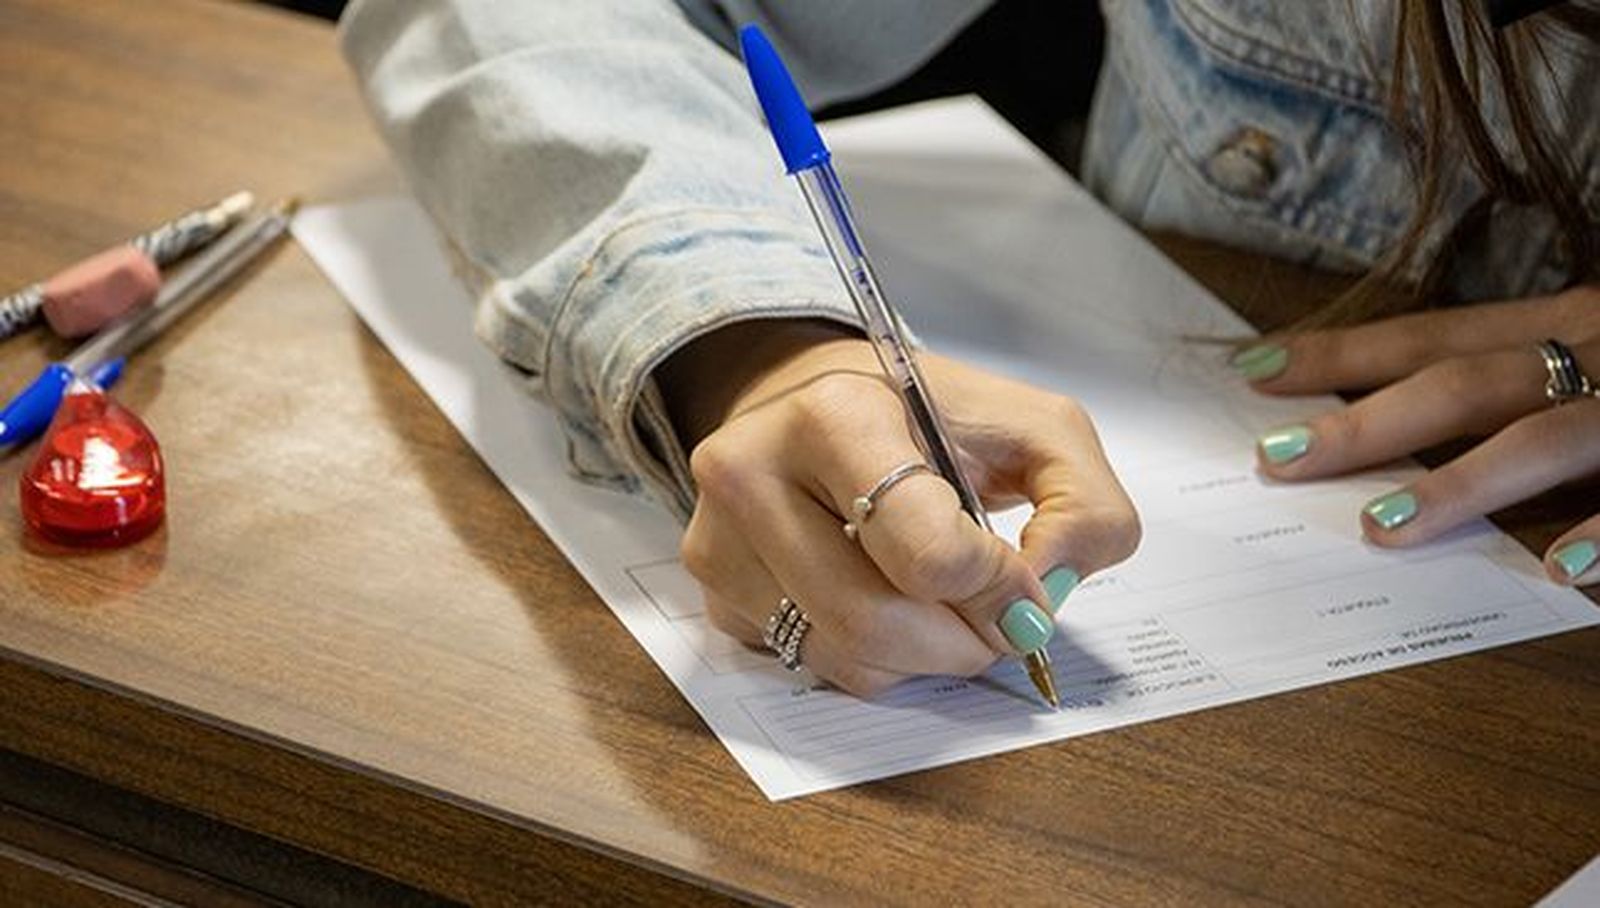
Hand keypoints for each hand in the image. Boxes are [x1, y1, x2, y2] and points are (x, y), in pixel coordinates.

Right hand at [659, 320, 1138, 696]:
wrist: (821, 401)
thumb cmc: (931, 418)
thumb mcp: (1036, 429)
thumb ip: (1084, 509)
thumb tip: (1043, 602)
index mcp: (833, 416)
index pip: (927, 553)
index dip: (995, 586)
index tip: (1019, 577)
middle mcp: (752, 474)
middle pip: (877, 622)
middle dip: (961, 640)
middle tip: (995, 618)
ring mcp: (719, 541)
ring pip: (846, 659)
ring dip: (922, 656)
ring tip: (940, 601)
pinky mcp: (715, 595)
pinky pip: (814, 667)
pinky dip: (873, 657)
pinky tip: (881, 595)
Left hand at [1236, 284, 1599, 585]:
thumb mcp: (1591, 355)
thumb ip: (1515, 386)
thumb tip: (1398, 428)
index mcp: (1562, 329)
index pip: (1431, 339)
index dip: (1341, 356)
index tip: (1253, 369)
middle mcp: (1592, 356)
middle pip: (1463, 388)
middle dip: (1365, 424)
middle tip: (1278, 459)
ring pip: (1542, 440)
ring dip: (1459, 484)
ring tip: (1381, 525)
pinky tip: (1558, 568)